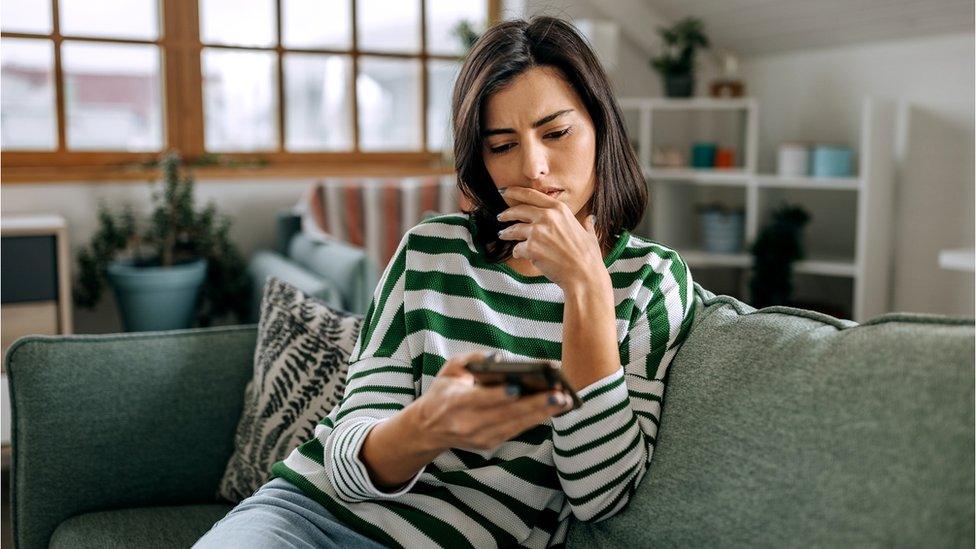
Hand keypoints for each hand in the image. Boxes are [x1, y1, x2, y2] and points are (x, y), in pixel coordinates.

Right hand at [412, 351, 572, 451]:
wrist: (428, 428)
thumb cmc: (444, 391)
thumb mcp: (450, 369)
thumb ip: (473, 359)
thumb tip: (499, 357)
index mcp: (454, 403)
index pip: (480, 400)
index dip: (499, 395)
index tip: (518, 387)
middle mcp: (467, 424)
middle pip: (506, 415)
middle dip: (535, 405)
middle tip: (560, 395)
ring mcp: (479, 438)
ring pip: (516, 425)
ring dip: (542, 414)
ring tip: (564, 401)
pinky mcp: (489, 444)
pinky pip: (516, 430)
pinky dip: (535, 420)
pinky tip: (553, 409)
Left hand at [496, 186, 604, 288]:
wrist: (584, 275)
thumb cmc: (588, 257)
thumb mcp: (589, 234)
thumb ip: (586, 224)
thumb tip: (590, 219)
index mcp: (560, 209)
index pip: (531, 194)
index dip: (515, 191)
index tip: (505, 191)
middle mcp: (547, 216)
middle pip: (518, 210)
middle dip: (506, 213)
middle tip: (500, 216)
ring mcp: (538, 232)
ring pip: (514, 229)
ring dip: (506, 233)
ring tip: (503, 234)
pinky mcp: (531, 247)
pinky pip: (517, 248)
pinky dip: (517, 252)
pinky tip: (519, 254)